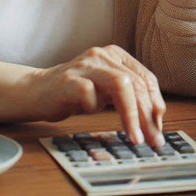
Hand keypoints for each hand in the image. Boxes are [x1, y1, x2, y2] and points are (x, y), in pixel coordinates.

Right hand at [36, 45, 165, 146]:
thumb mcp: (107, 90)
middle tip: (152, 140)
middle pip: (136, 84)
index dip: (156, 104)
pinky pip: (89, 95)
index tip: (158, 127)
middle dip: (147, 116)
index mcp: (116, 55)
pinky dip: (94, 108)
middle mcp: (102, 55)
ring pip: (121, 84)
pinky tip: (88, 112)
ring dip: (131, 114)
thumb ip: (128, 96)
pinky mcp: (67, 80)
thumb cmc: (75, 93)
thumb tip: (155, 120)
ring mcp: (84, 65)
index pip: (146, 78)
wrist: (37, 91)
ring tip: (134, 137)